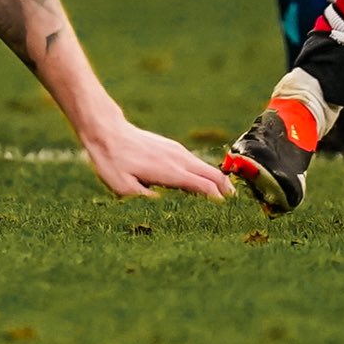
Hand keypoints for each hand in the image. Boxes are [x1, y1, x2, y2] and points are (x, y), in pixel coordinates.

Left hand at [81, 116, 230, 200]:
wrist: (108, 132)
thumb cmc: (113, 162)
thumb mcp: (123, 189)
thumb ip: (146, 200)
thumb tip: (164, 209)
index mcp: (170, 171)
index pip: (203, 186)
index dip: (217, 199)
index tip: (226, 212)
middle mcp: (178, 158)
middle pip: (211, 173)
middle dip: (225, 188)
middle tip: (236, 205)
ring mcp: (176, 150)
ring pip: (204, 166)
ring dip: (217, 180)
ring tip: (225, 196)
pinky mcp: (171, 147)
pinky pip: (195, 161)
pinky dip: (205, 173)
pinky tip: (203, 181)